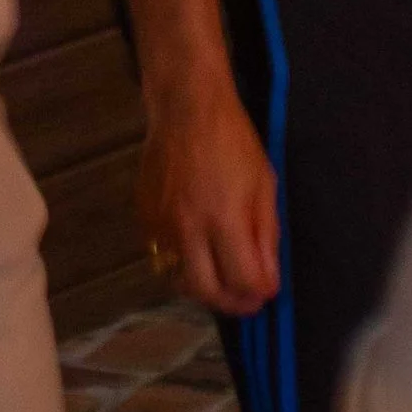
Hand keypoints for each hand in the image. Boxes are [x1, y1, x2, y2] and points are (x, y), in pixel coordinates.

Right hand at [140, 79, 282, 316]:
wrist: (185, 108)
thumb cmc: (234, 142)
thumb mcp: (264, 187)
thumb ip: (265, 237)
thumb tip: (267, 281)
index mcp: (224, 219)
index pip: (242, 282)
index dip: (260, 294)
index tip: (267, 289)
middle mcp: (188, 229)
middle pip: (205, 292)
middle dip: (231, 302)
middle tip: (245, 297)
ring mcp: (161, 224)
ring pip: (179, 279)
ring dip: (204, 286)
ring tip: (221, 276)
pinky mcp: (144, 216)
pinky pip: (162, 256)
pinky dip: (182, 262)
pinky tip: (197, 248)